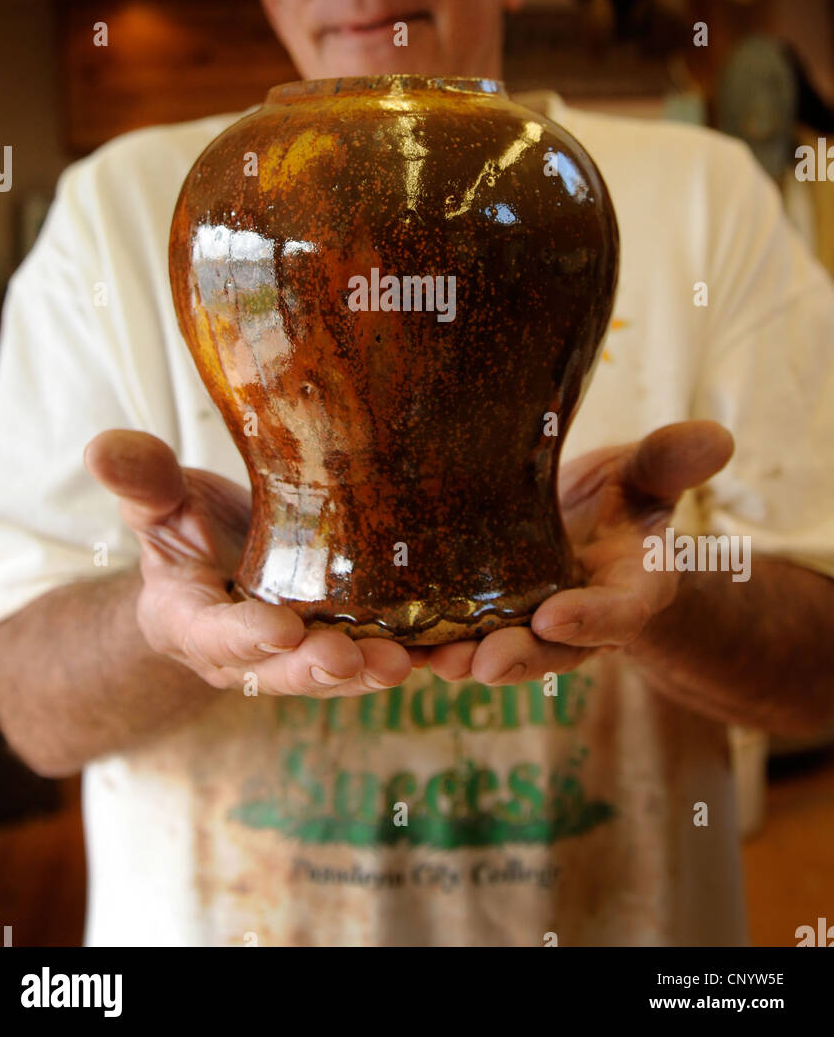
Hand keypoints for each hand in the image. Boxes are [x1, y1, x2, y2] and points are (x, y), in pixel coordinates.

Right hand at [84, 430, 427, 695]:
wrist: (226, 560)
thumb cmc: (190, 529)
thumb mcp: (160, 501)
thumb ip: (141, 481)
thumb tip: (100, 447)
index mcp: (193, 621)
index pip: (215, 634)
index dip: (246, 636)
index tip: (279, 628)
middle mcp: (248, 654)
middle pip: (280, 671)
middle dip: (315, 669)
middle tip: (350, 659)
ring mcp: (299, 656)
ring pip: (333, 674)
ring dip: (368, 674)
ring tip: (404, 663)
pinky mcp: (346, 646)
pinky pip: (376, 659)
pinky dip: (411, 660)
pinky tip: (449, 652)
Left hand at [423, 420, 734, 685]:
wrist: (581, 527)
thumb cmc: (620, 502)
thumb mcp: (646, 475)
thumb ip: (671, 462)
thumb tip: (717, 437)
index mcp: (627, 593)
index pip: (616, 615)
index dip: (590, 620)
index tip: (555, 615)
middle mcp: (575, 623)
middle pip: (549, 651)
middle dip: (516, 659)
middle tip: (480, 665)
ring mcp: (524, 629)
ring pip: (495, 653)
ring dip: (461, 661)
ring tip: (427, 663)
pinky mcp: (479, 623)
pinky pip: (452, 640)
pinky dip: (422, 647)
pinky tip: (384, 644)